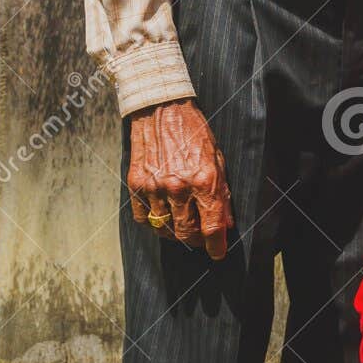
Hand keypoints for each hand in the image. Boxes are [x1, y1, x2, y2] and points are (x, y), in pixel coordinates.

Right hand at [127, 98, 233, 259]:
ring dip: (175, 231)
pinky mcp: (136, 183)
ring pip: (164, 229)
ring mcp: (154, 187)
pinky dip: (153, 221)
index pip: (211, 228)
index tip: (218, 253)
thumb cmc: (194, 133)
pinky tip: (162, 213)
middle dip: (196, 240)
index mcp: (204, 181)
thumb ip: (222, 194)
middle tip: (200, 237)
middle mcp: (179, 187)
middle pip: (186, 234)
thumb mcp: (218, 160)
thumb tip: (226, 224)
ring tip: (181, 222)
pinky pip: (143, 218)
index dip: (216, 246)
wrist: (162, 108)